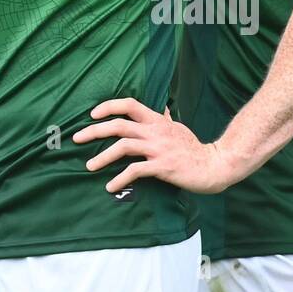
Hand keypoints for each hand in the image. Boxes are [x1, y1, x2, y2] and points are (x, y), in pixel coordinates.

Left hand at [73, 98, 240, 194]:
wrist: (215, 165)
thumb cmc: (195, 149)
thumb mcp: (179, 129)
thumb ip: (166, 119)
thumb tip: (162, 108)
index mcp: (157, 121)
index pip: (129, 104)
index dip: (108, 106)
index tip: (92, 114)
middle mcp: (156, 132)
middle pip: (119, 124)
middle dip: (94, 130)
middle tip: (77, 138)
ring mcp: (159, 149)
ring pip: (124, 146)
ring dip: (102, 156)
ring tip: (89, 166)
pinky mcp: (163, 167)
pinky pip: (135, 171)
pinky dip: (120, 178)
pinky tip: (110, 186)